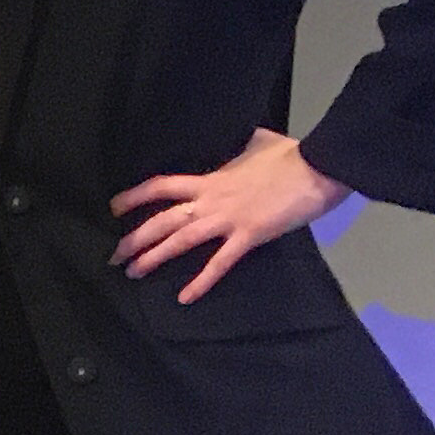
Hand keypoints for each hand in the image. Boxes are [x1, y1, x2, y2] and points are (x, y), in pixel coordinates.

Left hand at [110, 127, 349, 302]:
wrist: (320, 165)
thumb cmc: (292, 154)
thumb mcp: (259, 142)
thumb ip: (243, 145)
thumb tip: (247, 137)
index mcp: (210, 179)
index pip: (162, 186)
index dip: (135, 196)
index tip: (114, 208)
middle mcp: (211, 200)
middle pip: (162, 219)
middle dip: (135, 239)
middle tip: (114, 256)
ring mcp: (228, 219)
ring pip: (181, 240)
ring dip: (154, 257)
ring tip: (133, 273)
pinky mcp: (249, 236)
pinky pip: (220, 262)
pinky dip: (202, 281)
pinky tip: (185, 297)